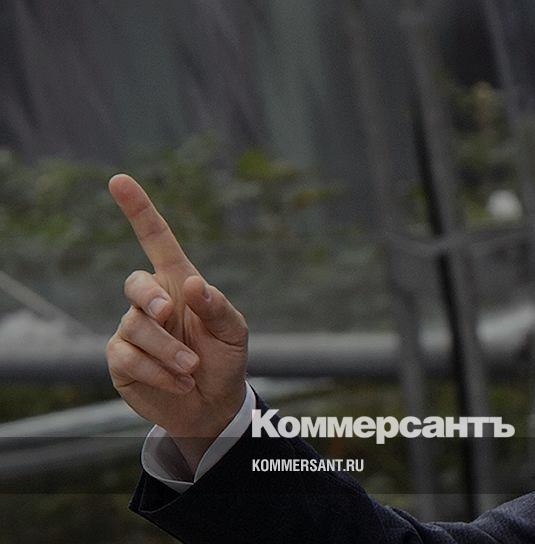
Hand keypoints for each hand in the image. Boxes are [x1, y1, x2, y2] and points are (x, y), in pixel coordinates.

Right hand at [105, 174, 247, 470]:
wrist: (213, 405)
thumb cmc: (225, 360)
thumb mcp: (234, 332)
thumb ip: (218, 307)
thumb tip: (193, 284)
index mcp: (180, 284)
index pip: (156, 241)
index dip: (139, 210)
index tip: (120, 180)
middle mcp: (152, 302)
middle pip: (135, 283)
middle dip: (151, 299)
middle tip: (170, 314)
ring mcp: (132, 330)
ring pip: (137, 327)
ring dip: (170, 351)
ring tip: (193, 369)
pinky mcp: (121, 360)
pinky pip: (130, 357)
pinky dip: (160, 372)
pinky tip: (180, 382)